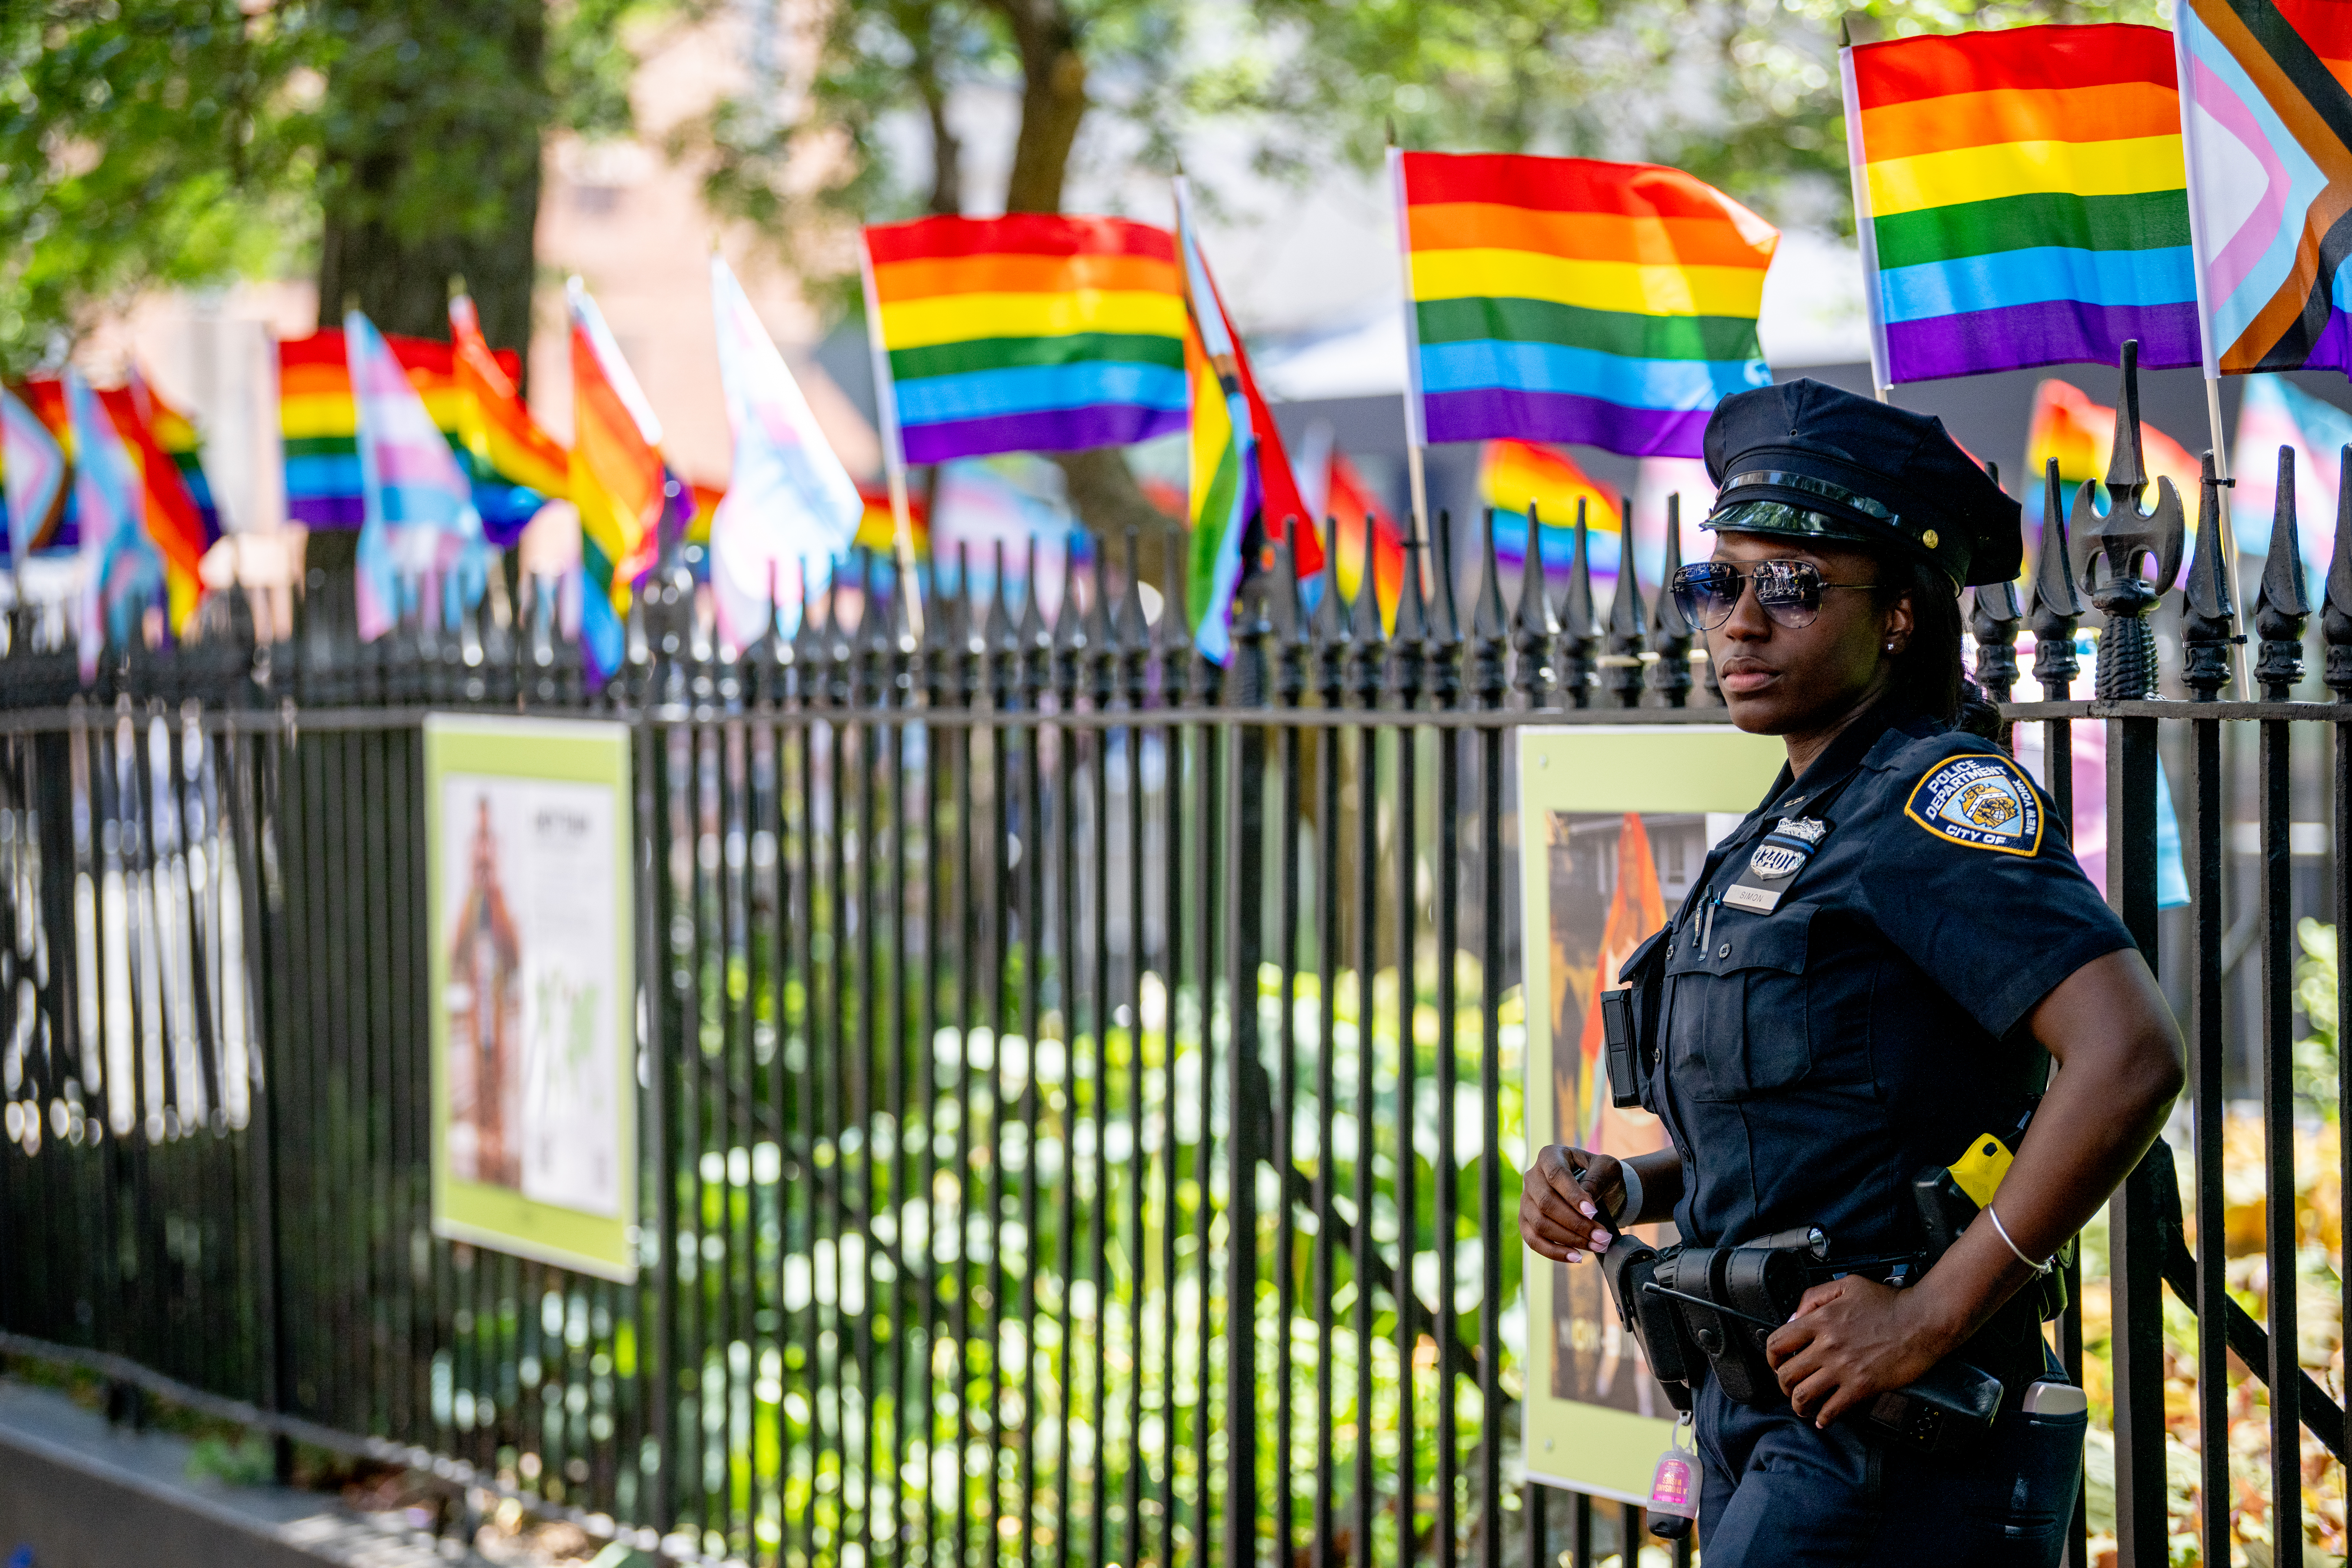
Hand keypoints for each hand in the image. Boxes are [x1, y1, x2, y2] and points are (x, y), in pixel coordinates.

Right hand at [1518, 1145, 1619, 1264]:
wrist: (1599, 1192)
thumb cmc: (1602, 1176)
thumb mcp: (1608, 1168)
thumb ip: (1598, 1178)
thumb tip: (1585, 1201)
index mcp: (1550, 1156)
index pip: (1556, 1175)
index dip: (1573, 1195)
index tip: (1593, 1213)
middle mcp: (1532, 1176)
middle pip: (1546, 1202)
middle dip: (1575, 1223)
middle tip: (1602, 1236)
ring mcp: (1526, 1200)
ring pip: (1540, 1224)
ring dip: (1569, 1240)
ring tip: (1597, 1246)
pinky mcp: (1527, 1221)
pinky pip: (1533, 1240)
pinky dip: (1554, 1252)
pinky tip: (1577, 1257)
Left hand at [1764, 1276, 1957, 1427]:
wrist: (1923, 1320)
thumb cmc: (1890, 1302)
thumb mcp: (1846, 1285)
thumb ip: (1814, 1297)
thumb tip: (1794, 1317)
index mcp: (1820, 1320)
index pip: (1777, 1343)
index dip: (1771, 1356)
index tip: (1777, 1361)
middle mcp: (1826, 1346)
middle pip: (1785, 1373)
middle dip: (1782, 1383)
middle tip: (1789, 1386)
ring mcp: (1843, 1368)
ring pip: (1803, 1395)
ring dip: (1797, 1403)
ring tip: (1801, 1406)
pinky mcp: (1862, 1386)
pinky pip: (1832, 1409)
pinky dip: (1823, 1418)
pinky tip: (1823, 1419)